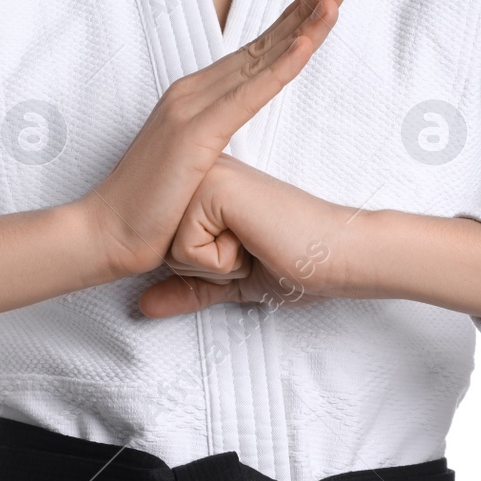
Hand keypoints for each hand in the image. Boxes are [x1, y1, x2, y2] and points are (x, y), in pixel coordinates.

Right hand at [77, 0, 345, 278]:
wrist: (105, 233)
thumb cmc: (148, 214)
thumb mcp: (188, 172)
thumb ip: (209, 152)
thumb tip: (225, 160)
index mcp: (190, 100)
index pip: (249, 57)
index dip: (286, 28)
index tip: (318, 5)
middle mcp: (190, 92)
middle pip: (259, 47)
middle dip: (301, 14)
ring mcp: (191, 107)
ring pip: (260, 60)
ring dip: (302, 28)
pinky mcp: (196, 131)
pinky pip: (251, 92)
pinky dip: (282, 65)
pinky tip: (308, 42)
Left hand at [139, 155, 356, 316]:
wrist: (336, 257)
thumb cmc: (297, 264)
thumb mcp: (233, 282)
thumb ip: (189, 290)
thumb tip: (144, 305)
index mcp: (208, 191)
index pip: (169, 248)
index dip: (209, 269)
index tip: (251, 250)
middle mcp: (203, 175)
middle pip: (164, 249)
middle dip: (208, 268)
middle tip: (254, 248)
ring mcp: (206, 176)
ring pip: (170, 250)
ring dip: (216, 265)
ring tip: (255, 243)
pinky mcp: (211, 189)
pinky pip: (185, 249)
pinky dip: (221, 261)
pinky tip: (254, 239)